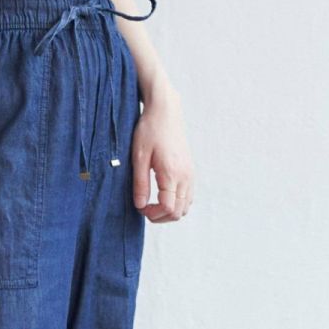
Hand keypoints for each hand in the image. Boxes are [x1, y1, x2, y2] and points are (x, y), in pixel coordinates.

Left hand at [131, 88, 193, 221]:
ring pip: (186, 206)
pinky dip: (176, 202)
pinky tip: (162, 194)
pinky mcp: (190, 170)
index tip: (140, 207)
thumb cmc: (149, 131)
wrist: (165, 112)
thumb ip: (140, 183)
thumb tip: (140, 205)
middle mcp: (185, 176)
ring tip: (152, 203)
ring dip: (170, 211)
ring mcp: (190, 174)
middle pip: (179, 212)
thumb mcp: (139, 157)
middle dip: (161, 216)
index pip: (168, 208)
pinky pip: (188, 196)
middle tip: (144, 208)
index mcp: (172, 173)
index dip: (153, 214)